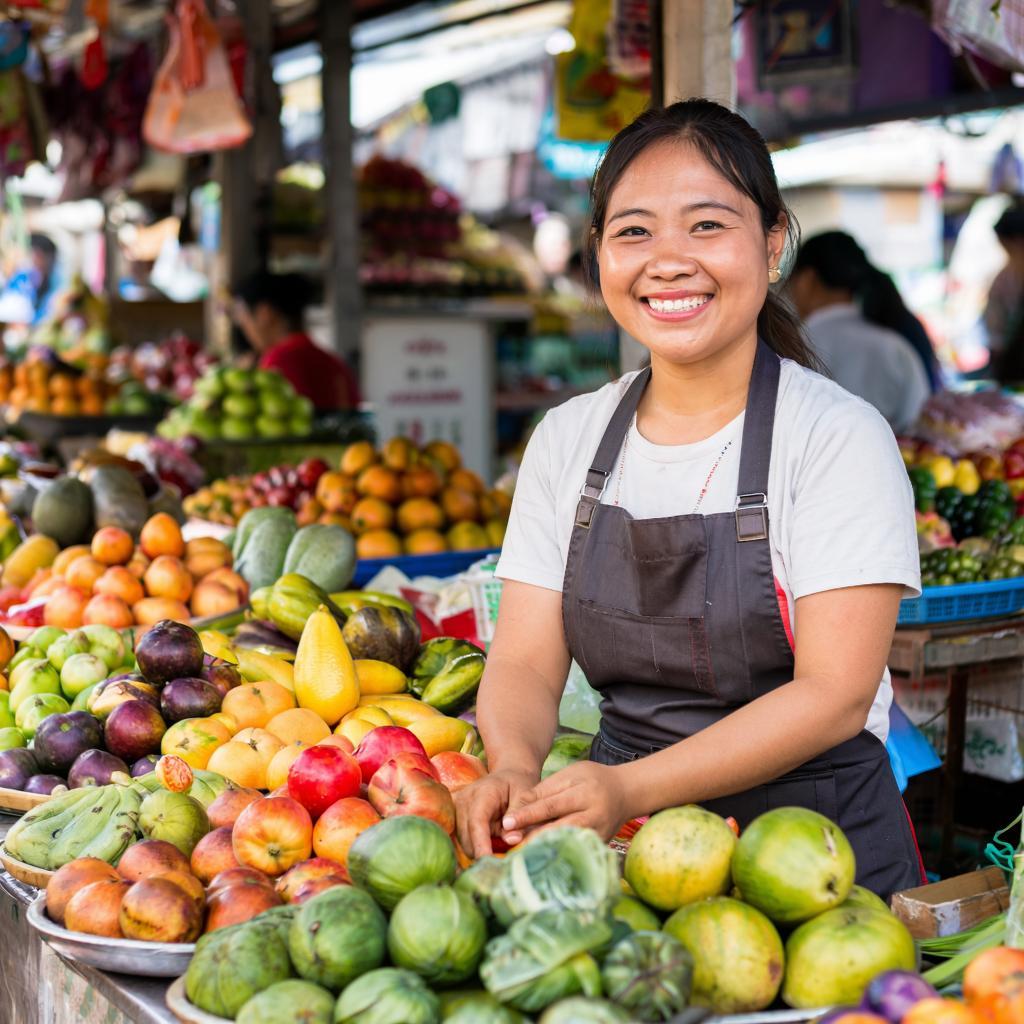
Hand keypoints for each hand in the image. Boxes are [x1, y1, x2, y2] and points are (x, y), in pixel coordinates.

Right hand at [454, 768, 536, 857]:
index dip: (481, 844)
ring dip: (479, 848)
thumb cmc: (518, 785)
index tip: (488, 862)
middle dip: (483, 851)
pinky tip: (487, 844)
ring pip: (462, 842)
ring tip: (498, 843)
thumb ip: (520, 819)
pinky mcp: (452, 814)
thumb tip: (512, 840)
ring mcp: (455, 807)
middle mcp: (463, 799)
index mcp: (483, 793)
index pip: (477, 823)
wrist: (507, 774)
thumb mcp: (525, 798)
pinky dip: (474, 845)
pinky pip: (460, 839)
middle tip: (503, 859)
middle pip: (467, 837)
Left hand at [499, 762, 633, 845]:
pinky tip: (541, 860)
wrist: (626, 792)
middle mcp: (594, 815)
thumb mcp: (570, 775)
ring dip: (544, 849)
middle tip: (510, 843)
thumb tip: (517, 810)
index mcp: (584, 792)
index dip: (528, 814)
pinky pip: (576, 851)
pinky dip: (558, 854)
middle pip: (558, 827)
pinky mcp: (600, 845)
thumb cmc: (592, 780)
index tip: (507, 822)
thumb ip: (545, 791)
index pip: (551, 805)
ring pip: (567, 843)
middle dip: (532, 836)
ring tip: (521, 854)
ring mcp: (599, 833)